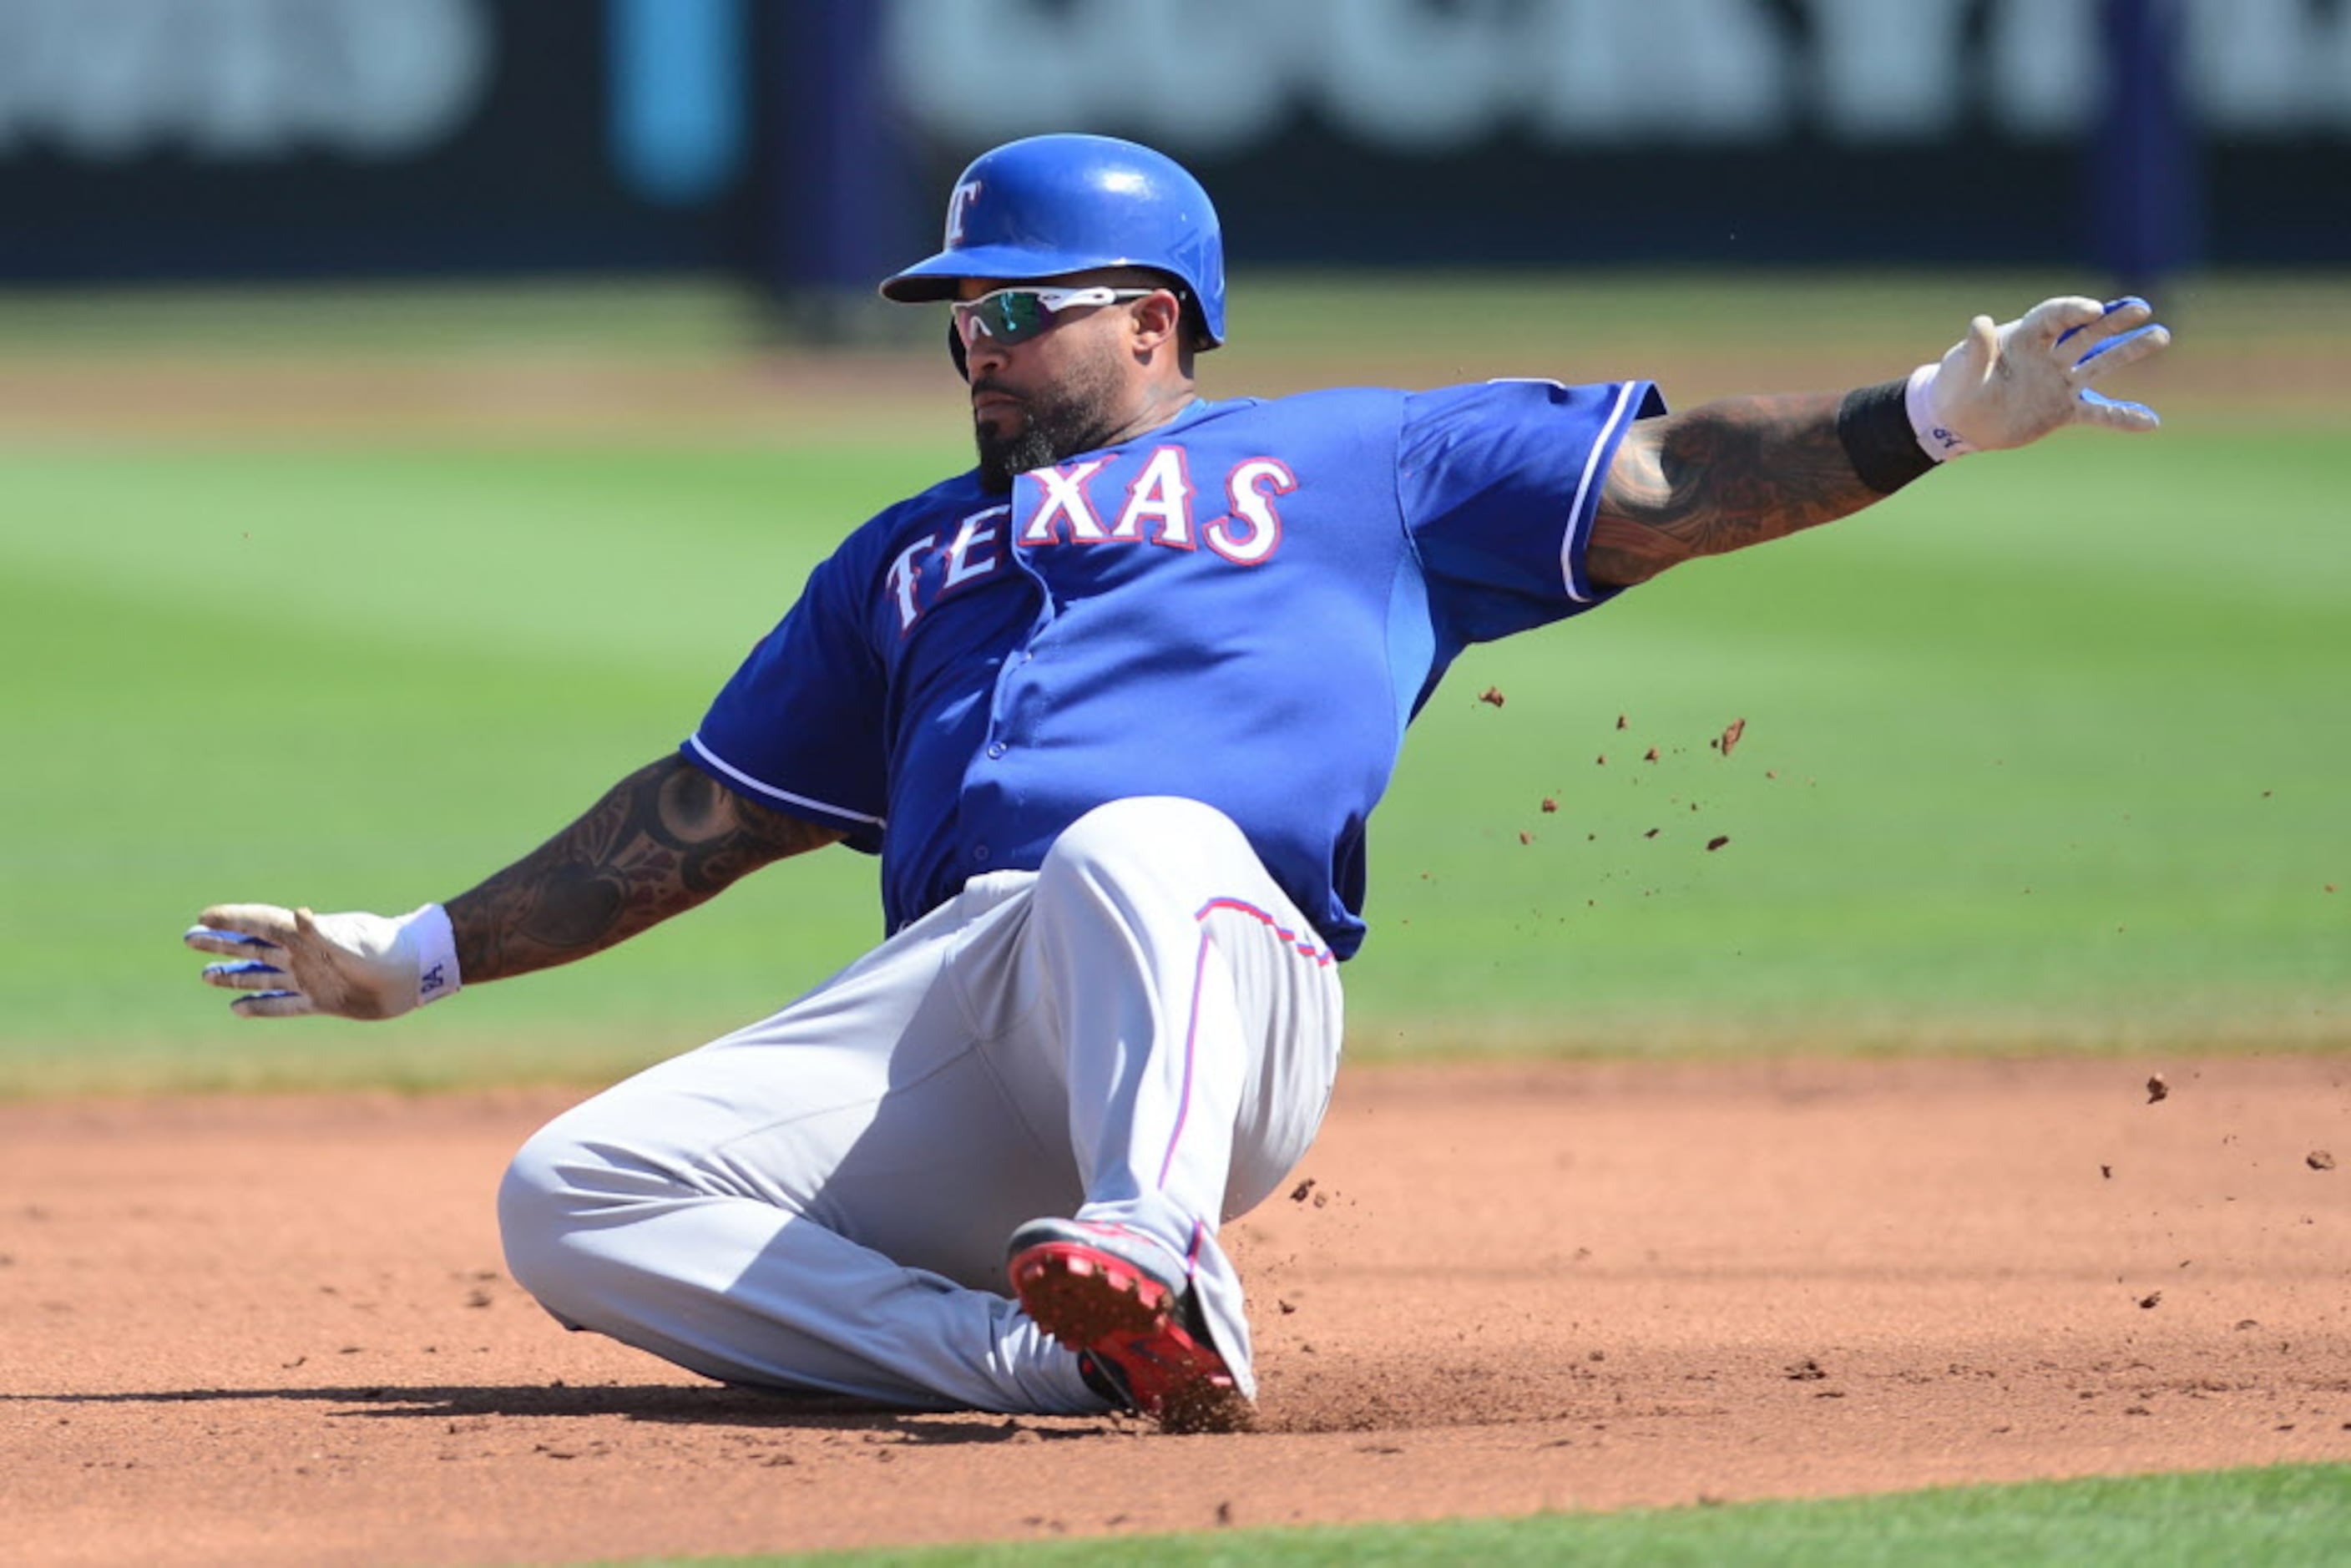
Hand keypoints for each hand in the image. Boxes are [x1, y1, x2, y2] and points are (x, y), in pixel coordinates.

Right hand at [185, 903, 459, 1019]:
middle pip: (252, 946)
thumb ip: (323, 931)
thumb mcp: (353, 940)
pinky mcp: (323, 1000)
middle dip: (222, 943)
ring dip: (233, 975)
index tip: (203, 915)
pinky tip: (237, 1008)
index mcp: (306, 935)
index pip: (260, 922)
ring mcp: (311, 977)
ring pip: (262, 975)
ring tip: (205, 974)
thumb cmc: (387, 950)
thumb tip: (299, 913)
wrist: (415, 974)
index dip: (232, 918)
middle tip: (189, 938)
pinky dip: (260, 1005)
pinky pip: (283, 1005)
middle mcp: (304, 954)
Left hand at [1909, 295, 2170, 457]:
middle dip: (2113, 322)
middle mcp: (2048, 356)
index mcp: (2023, 339)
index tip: (2094, 310)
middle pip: (2086, 334)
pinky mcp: (2062, 409)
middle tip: (2142, 310)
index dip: (2073, 311)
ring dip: (2128, 351)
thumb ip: (1975, 348)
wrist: (1958, 421)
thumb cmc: (1957, 384)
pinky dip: (2122, 418)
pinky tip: (2151, 423)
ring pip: (2099, 365)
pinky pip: (2098, 413)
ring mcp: (2059, 382)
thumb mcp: (1960, 367)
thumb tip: (1980, 322)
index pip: (2053, 318)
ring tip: (2161, 335)